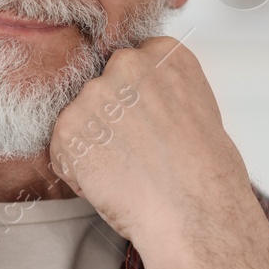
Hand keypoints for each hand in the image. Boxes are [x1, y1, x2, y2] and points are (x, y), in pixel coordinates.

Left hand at [48, 37, 257, 256]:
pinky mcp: (69, 127)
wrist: (192, 213)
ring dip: (93, 145)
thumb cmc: (205, 176)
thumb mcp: (200, 113)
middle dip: (111, 119)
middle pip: (103, 88)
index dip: (136, 100)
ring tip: (126, 172)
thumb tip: (146, 106)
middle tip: (135, 153)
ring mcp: (95, 95)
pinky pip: (63, 149)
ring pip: (81, 118)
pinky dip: (77, 171)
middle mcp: (128, 65)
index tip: (147, 122)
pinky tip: (109, 183)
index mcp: (165, 55)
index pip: (133, 65)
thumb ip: (165, 96)